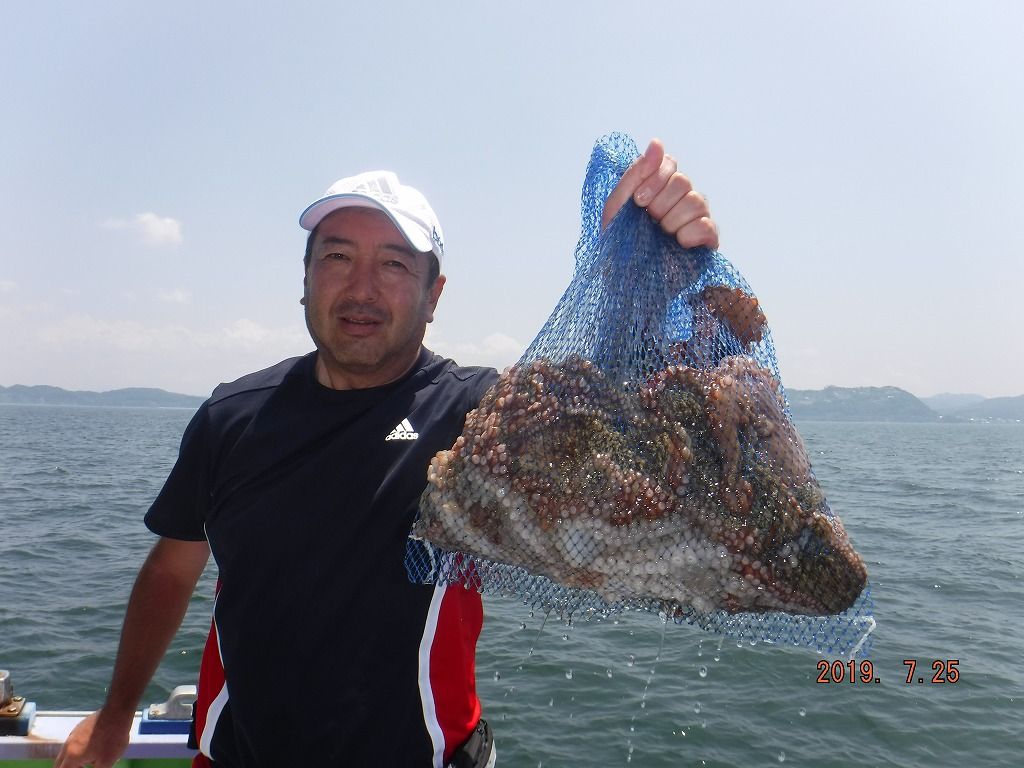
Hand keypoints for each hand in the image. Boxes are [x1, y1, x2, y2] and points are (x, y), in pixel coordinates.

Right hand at [53, 707, 132, 767]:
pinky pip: (74, 742)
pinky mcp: (80, 726)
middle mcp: (68, 744)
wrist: (117, 712)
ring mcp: (74, 733)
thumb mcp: (107, 762)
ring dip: (74, 759)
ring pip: (66, 752)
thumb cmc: (112, 739)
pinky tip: (93, 748)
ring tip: (89, 761)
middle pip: (60, 763)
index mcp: (72, 756)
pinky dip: (78, 749)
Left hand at [602, 138, 718, 249]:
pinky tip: (678, 244)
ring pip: (698, 201)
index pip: (670, 164)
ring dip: (672, 221)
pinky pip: (708, 226)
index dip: (655, 179)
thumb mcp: (618, 204)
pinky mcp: (706, 242)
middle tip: (649, 222)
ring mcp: (696, 219)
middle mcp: (681, 199)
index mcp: (660, 188)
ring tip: (662, 236)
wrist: (623, 280)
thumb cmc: (618, 242)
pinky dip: (689, 234)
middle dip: (660, 204)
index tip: (638, 202)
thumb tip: (657, 142)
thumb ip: (635, 172)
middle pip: (684, 182)